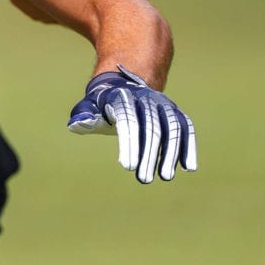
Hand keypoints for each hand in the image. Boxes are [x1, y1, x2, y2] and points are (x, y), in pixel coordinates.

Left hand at [67, 65, 196, 182]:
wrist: (124, 85)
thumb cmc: (103, 104)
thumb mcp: (90, 106)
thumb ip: (84, 116)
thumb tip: (76, 125)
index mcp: (122, 96)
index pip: (127, 120)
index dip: (128, 143)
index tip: (127, 167)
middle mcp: (146, 98)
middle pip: (151, 126)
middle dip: (149, 153)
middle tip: (144, 179)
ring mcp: (163, 104)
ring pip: (171, 127)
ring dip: (170, 153)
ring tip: (165, 176)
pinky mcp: (174, 112)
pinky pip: (185, 128)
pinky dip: (188, 146)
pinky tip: (188, 167)